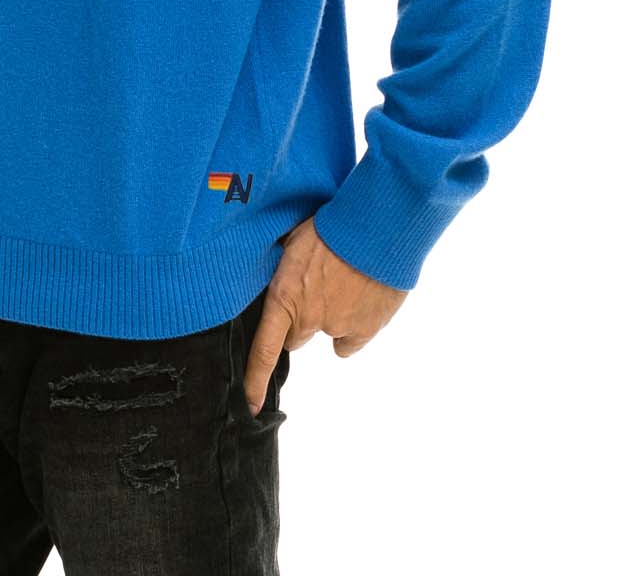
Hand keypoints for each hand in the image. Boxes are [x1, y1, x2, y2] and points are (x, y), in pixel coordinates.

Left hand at [244, 214, 409, 414]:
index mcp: (285, 296)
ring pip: (327, 333)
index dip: (254, 380)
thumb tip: (274, 266)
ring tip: (342, 284)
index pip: (264, 350)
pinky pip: (351, 339)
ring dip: (329, 316)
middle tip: (312, 288)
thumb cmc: (333, 223)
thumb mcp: (294, 236)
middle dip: (299, 320)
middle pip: (296, 336)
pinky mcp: (367, 328)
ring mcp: (339, 326)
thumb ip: (282, 263)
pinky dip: (354, 326)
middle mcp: (310, 318)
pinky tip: (360, 299)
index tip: (252, 405)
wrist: (378, 227)